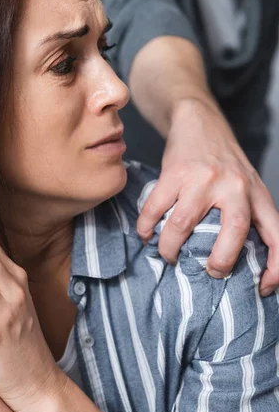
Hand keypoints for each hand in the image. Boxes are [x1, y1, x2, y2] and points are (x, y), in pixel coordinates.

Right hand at [136, 99, 278, 295]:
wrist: (200, 123)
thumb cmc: (225, 163)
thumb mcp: (248, 187)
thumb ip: (248, 217)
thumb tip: (240, 263)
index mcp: (257, 194)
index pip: (277, 235)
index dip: (276, 268)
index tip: (262, 288)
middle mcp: (234, 186)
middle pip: (234, 232)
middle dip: (220, 261)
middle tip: (210, 272)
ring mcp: (203, 179)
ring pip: (183, 225)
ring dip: (170, 248)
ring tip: (168, 255)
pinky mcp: (175, 172)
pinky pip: (155, 209)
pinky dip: (147, 227)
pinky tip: (146, 234)